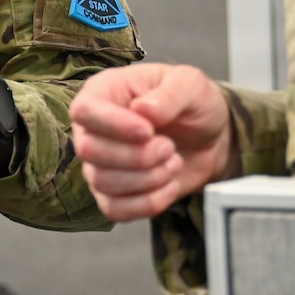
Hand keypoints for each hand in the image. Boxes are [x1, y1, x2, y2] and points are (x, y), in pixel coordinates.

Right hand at [70, 63, 236, 220]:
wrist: (210, 138)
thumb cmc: (193, 104)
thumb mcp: (190, 85)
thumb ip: (170, 94)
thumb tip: (143, 109)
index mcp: (104, 91)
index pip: (84, 111)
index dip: (114, 125)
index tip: (148, 131)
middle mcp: (94, 128)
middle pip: (90, 150)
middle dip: (137, 155)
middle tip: (169, 146)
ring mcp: (100, 163)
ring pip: (103, 182)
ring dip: (148, 178)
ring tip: (173, 161)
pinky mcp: (113, 193)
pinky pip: (115, 209)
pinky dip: (149, 202)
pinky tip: (169, 184)